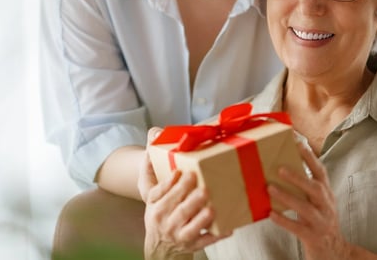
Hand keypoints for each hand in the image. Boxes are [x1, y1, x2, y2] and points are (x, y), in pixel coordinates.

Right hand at [140, 128, 225, 259]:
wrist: (159, 244)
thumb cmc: (160, 208)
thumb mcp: (150, 188)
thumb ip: (151, 161)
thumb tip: (154, 132)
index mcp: (155, 205)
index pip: (160, 194)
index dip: (170, 184)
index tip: (180, 173)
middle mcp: (165, 221)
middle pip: (178, 209)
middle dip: (190, 199)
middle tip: (203, 189)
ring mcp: (178, 235)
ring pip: (191, 228)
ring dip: (202, 219)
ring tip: (212, 208)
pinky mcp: (191, 245)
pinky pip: (205, 241)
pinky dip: (216, 236)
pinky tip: (227, 228)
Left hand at [268, 142, 349, 259]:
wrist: (335, 251)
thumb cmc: (321, 221)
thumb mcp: (319, 202)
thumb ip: (307, 187)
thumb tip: (285, 167)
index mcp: (327, 194)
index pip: (321, 172)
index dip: (310, 157)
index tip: (298, 143)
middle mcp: (326, 206)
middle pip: (315, 188)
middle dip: (298, 177)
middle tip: (280, 168)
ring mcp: (321, 222)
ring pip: (305, 208)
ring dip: (287, 197)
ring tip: (270, 188)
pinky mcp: (313, 237)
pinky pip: (298, 228)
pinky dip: (284, 220)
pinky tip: (271, 214)